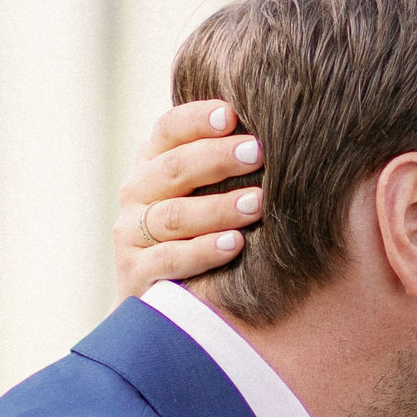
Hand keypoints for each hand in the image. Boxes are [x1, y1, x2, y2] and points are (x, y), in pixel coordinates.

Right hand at [112, 101, 266, 302]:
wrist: (158, 302)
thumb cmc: (197, 233)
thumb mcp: (203, 192)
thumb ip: (223, 164)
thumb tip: (284, 128)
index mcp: (152, 163)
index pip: (169, 130)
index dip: (196, 119)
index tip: (231, 114)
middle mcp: (136, 193)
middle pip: (173, 169)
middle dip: (217, 158)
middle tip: (258, 152)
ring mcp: (132, 234)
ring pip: (174, 216)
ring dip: (218, 208)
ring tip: (258, 203)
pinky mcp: (136, 273)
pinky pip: (171, 259)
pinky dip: (203, 251)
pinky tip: (235, 244)